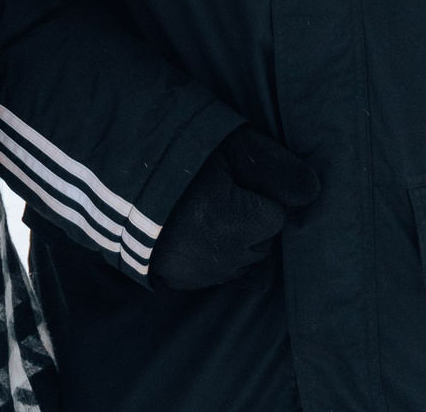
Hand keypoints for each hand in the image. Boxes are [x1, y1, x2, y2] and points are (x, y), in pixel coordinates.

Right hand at [146, 126, 320, 290]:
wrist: (110, 179)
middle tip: (213, 193)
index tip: (228, 179)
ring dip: (229, 239)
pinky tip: (185, 230)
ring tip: (198, 210)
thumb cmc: (173, 155)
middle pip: (261, 241)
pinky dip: (206, 254)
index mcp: (237, 222)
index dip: (256, 194)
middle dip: (248, 220)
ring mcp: (201, 274)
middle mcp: (224, 257)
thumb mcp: (226, 144)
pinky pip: (212, 270)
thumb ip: (274, 165)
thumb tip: (315, 191)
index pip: (276, 214)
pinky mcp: (181, 281)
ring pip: (239, 259)